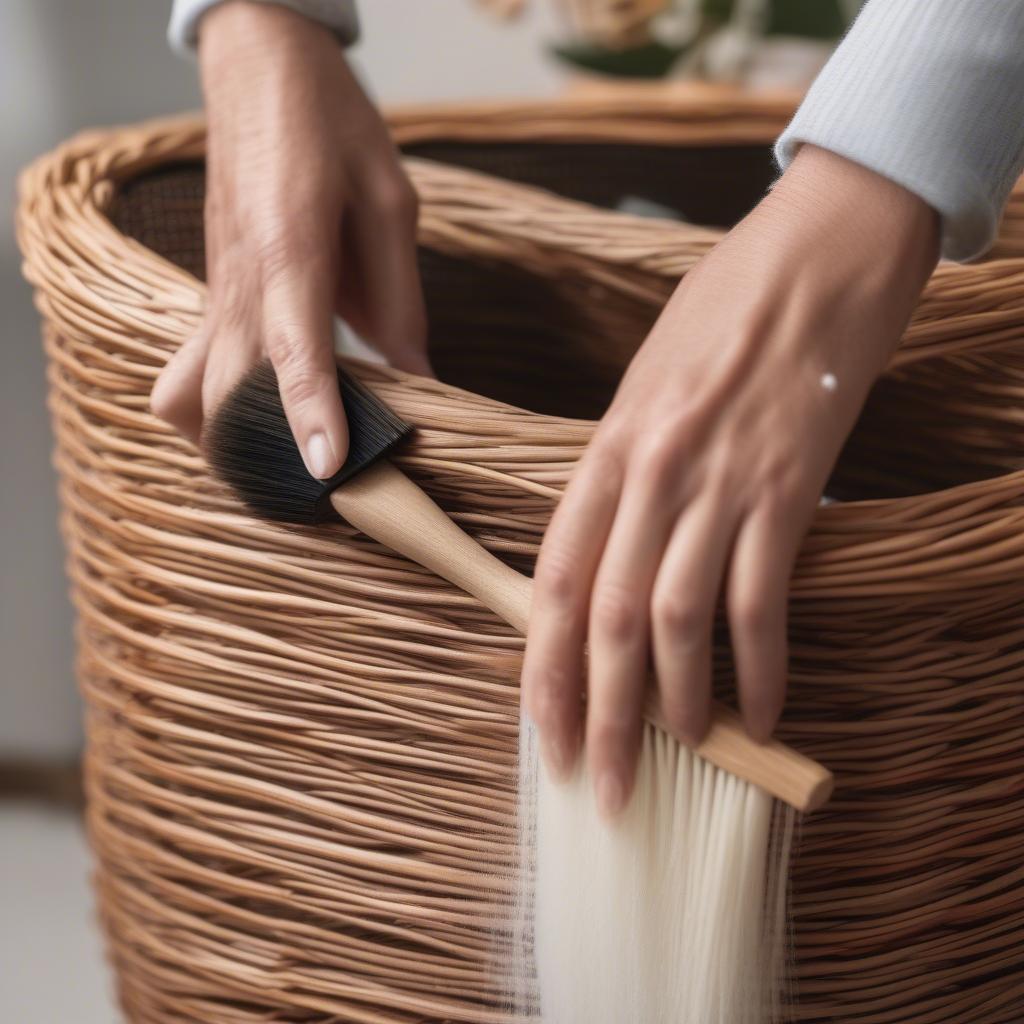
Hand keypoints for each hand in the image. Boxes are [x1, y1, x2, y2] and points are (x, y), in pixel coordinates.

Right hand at [151, 1, 429, 475]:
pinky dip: (211, 413)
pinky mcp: (210, 297)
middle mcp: (239, 282)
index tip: (328, 470)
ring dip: (228, 444)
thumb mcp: (390, 202)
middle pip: (228, 395)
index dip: (310, 415)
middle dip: (268, 457)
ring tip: (284, 467)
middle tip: (328, 494)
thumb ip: (400, 301)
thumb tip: (419, 382)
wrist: (259, 67)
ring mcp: (214, 293)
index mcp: (290, 248)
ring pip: (188, 397)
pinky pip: (185, 374)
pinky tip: (257, 419)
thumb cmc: (330, 122)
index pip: (294, 350)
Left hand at [521, 146, 938, 817]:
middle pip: (604, 619)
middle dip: (599, 715)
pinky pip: (760, 600)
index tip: (543, 731)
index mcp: (605, 448)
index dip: (541, 667)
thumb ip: (624, 465)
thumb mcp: (648, 381)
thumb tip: (614, 545)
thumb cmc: (728, 309)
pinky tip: (761, 713)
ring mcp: (716, 483)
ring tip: (681, 756)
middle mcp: (649, 474)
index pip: (553, 578)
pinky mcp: (787, 489)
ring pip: (673, 621)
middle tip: (601, 785)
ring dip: (676, 704)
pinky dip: (759, 668)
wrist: (819, 251)